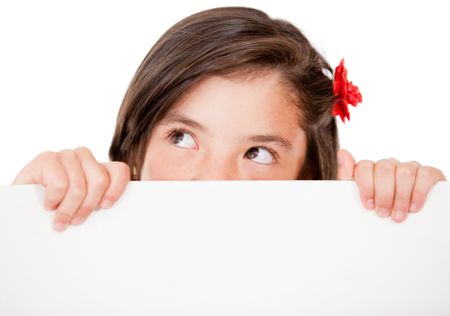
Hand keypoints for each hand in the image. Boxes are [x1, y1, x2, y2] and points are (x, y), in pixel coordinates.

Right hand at [12, 147, 130, 231]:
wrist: (21, 204)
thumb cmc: (56, 207)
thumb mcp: (81, 205)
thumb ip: (97, 202)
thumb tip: (113, 213)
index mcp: (98, 166)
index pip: (119, 171)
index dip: (116, 190)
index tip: (105, 207)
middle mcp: (84, 156)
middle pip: (99, 181)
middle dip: (87, 206)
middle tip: (77, 221)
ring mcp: (66, 155)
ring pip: (78, 187)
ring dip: (68, 209)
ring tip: (61, 221)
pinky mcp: (47, 158)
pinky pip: (59, 184)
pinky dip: (54, 200)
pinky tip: (48, 205)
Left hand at [336, 149, 446, 221]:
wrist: (404, 226)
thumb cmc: (378, 209)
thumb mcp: (358, 198)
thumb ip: (347, 177)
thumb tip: (342, 152)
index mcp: (371, 170)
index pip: (364, 166)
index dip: (366, 186)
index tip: (368, 205)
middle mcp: (390, 166)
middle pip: (384, 168)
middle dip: (383, 194)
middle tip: (383, 214)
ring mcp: (409, 168)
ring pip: (404, 172)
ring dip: (400, 197)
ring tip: (398, 215)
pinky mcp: (429, 174)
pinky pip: (425, 174)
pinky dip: (419, 192)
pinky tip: (414, 207)